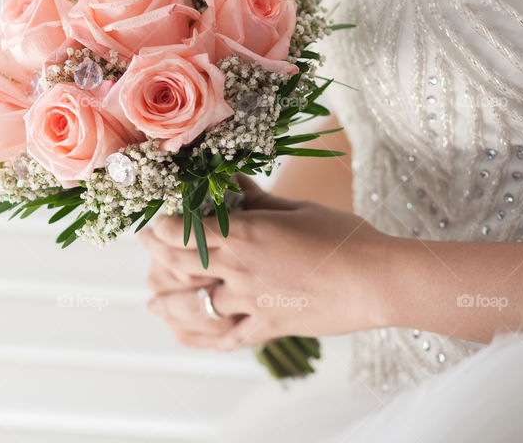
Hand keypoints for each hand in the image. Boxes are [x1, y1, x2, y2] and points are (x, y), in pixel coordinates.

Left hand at [141, 175, 394, 351]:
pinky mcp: (269, 327)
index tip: (151, 225)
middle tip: (145, 257)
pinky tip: (193, 339)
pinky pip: (229, 337)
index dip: (161, 229)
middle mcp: (239, 270)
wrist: (377, 279)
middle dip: (156, 260)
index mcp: (242, 235)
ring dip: (169, 307)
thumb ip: (258, 199)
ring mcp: (252, 303)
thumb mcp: (296, 207)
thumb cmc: (342, 235)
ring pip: (197, 308)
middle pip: (181, 268)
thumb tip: (233, 182)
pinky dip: (206, 339)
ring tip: (152, 306)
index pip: (184, 232)